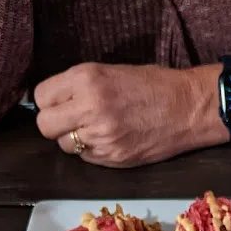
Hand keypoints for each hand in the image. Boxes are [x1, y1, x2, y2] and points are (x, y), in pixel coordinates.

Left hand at [34, 63, 226, 167]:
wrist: (188, 109)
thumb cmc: (153, 85)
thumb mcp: (110, 72)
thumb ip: (79, 86)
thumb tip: (55, 101)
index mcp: (87, 79)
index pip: (42, 97)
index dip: (49, 101)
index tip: (59, 102)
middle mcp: (90, 109)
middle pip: (46, 126)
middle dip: (54, 124)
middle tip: (70, 119)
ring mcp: (102, 138)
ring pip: (65, 145)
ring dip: (74, 139)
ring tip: (95, 129)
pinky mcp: (113, 159)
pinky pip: (86, 158)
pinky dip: (92, 151)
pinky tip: (110, 139)